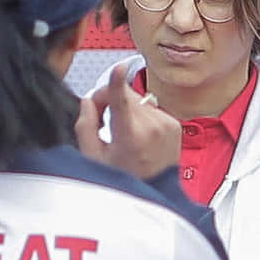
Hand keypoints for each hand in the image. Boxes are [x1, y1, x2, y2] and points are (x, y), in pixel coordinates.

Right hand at [74, 63, 180, 180]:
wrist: (155, 192)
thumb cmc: (125, 179)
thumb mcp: (94, 157)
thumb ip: (85, 125)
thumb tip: (88, 101)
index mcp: (130, 137)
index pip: (121, 102)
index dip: (116, 82)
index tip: (117, 67)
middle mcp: (152, 128)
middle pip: (124, 94)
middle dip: (109, 101)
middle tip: (103, 123)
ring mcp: (166, 125)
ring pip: (137, 99)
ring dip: (127, 109)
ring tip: (123, 133)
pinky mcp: (174, 124)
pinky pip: (150, 107)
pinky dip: (142, 116)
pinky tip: (139, 135)